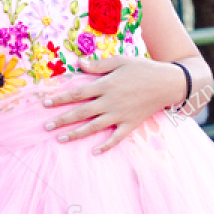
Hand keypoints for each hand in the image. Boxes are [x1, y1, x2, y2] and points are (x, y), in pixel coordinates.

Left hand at [41, 55, 184, 153]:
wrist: (168, 83)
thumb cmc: (143, 68)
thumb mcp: (121, 61)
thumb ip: (99, 64)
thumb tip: (78, 62)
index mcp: (106, 85)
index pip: (77, 93)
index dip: (60, 98)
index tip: (45, 103)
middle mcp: (110, 102)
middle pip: (81, 112)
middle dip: (62, 119)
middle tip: (46, 126)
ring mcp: (120, 115)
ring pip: (94, 127)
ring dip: (76, 133)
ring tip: (60, 139)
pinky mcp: (130, 123)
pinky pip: (116, 137)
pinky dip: (105, 145)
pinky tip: (94, 152)